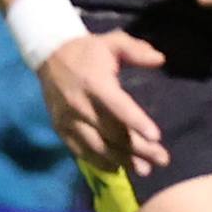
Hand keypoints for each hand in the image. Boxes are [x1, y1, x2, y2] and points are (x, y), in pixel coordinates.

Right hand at [38, 28, 168, 175]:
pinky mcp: (60, 128)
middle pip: (111, 132)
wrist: (49, 56)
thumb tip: (160, 59)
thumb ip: (136, 50)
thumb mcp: (113, 41)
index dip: (137, 122)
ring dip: (121, 160)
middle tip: (162, 159)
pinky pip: (79, 150)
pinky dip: (98, 162)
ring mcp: (67, 119)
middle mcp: (79, 104)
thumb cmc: (88, 51)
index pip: (118, 106)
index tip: (156, 137)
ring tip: (144, 170)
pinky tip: (116, 169)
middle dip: (139, 148)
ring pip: (96, 146)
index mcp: (95, 83)